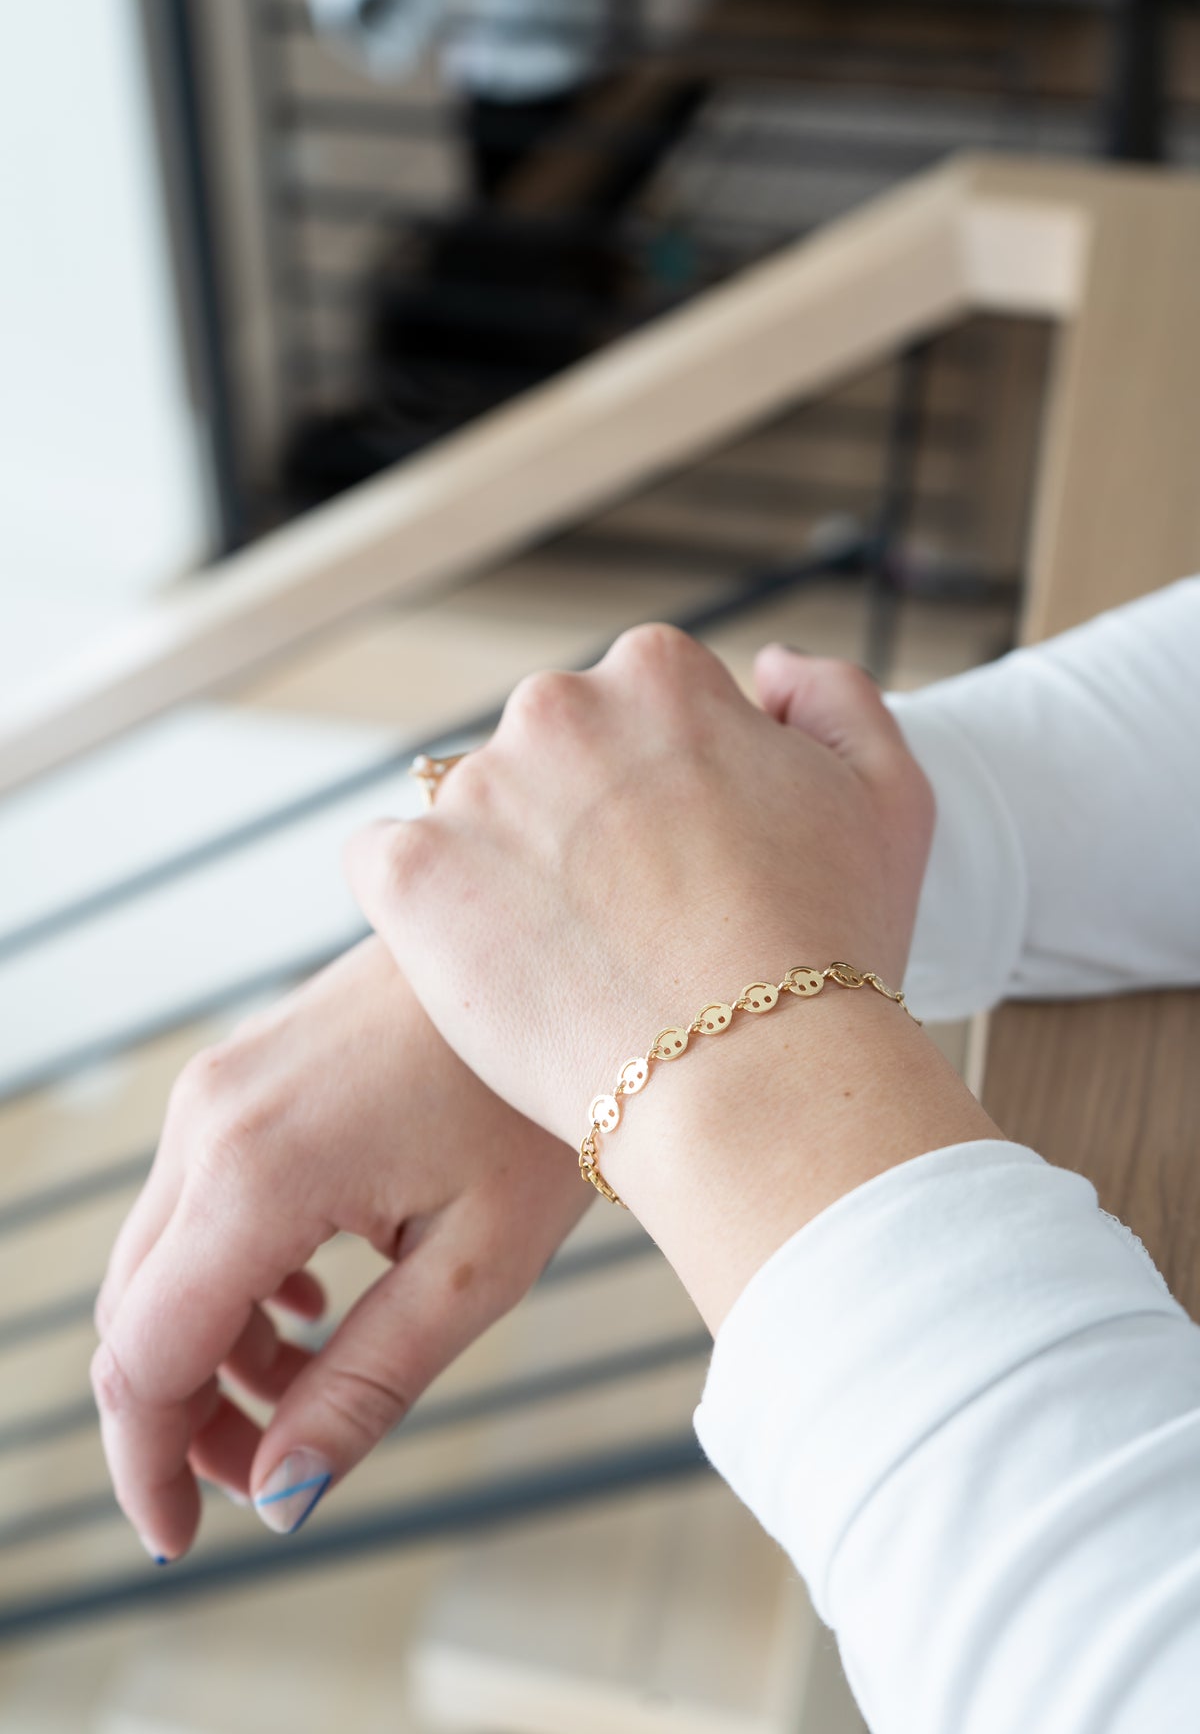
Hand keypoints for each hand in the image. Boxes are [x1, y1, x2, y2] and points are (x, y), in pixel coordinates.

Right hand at [92, 936, 588, 1559]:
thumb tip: (280, 1496)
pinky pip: (196, 1195)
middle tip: (263, 1472)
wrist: (569, 949)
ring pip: (161, 1253)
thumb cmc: (538, 1104)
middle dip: (181, 1413)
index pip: (143, 1359)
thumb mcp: (472, 1266)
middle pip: (134, 1311)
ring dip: (210, 1342)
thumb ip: (364, 1386)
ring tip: (309, 1382)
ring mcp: (221, 1083)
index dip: (148, 1466)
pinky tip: (313, 1293)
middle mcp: (209, 1120)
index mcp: (255, 1173)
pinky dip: (228, 1270)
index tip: (184, 1538)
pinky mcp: (246, 1068)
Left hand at [346, 627, 934, 1147]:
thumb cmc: (831, 952)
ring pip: (472, 814)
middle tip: (625, 922)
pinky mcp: (413, 871)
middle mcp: (558, 706)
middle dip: (575, 821)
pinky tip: (486, 963)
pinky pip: (388, 866)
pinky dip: (423, 908)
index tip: (681, 868)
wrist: (752, 1083)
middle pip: (547, 754)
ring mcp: (476, 787)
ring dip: (503, 866)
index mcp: (660, 674)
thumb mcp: (888, 795)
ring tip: (566, 962)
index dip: (661, 795)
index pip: (634, 710)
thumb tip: (768, 666)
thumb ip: (833, 697)